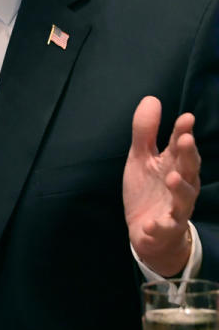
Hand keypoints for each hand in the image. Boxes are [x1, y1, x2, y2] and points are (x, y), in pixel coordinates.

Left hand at [123, 95, 200, 275]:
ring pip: (184, 198)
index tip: (186, 118)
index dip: (183, 132)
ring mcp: (175, 207)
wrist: (148, 231)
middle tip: (185, 139)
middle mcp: (180, 184)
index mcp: (173, 165)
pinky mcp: (165, 228)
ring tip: (172, 178)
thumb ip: (145, 131)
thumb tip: (152, 98)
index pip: (180, 146)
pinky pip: (165, 227)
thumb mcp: (141, 157)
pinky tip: (152, 223)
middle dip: (188, 155)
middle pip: (188, 169)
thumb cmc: (149, 189)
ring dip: (180, 189)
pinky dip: (159, 226)